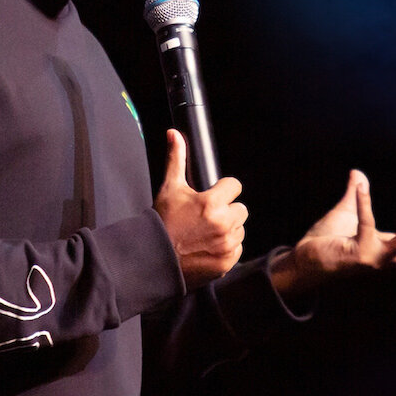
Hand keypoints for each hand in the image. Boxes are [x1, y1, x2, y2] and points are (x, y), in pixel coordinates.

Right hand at [154, 130, 246, 288]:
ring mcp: (227, 244)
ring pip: (240, 228)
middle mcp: (223, 224)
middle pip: (241, 208)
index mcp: (211, 203)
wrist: (155, 257)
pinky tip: (208, 246)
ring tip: (206, 232)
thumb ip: (176, 159)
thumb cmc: (162, 221)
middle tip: (206, 217)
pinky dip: (226, 247)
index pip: (234, 186)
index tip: (212, 196)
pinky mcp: (227, 261)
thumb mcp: (170, 188)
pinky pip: (237, 248)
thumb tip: (174, 134)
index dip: (222, 189)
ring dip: (228, 229)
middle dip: (227, 210)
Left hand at [271, 170, 395, 295]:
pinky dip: (363, 203)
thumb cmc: (323, 242)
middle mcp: (385, 255)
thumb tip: (357, 173)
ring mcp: (374, 257)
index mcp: (387, 247)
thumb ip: (354, 195)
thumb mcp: (344, 213)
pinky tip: (363, 184)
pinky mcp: (358, 252)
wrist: (302, 261)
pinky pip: (365, 223)